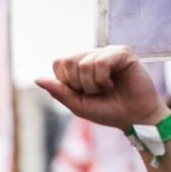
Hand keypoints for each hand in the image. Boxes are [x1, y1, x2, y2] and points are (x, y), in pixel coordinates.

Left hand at [35, 45, 169, 130]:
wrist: (134, 118)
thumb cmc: (107, 111)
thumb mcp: (78, 105)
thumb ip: (58, 91)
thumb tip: (37, 79)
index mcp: (79, 66)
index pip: (59, 63)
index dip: (66, 83)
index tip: (82, 93)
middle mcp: (92, 55)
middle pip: (68, 61)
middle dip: (78, 84)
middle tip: (95, 92)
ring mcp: (107, 52)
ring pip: (84, 64)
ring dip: (93, 85)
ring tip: (106, 89)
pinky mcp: (122, 52)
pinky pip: (101, 61)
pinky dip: (103, 79)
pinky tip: (113, 84)